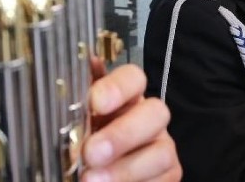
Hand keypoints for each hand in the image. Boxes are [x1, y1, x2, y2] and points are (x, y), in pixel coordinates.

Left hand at [82, 59, 181, 181]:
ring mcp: (162, 147)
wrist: (93, 169)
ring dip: (126, 169)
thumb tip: (75, 72)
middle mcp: (149, 117)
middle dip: (123, 134)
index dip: (118, 87)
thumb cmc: (82, 142)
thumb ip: (76, 99)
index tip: (95, 102)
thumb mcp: (75, 120)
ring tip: (91, 179)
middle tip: (91, 153)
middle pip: (156, 112)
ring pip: (162, 152)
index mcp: (126, 96)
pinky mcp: (169, 175)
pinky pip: (163, 180)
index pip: (133, 78)